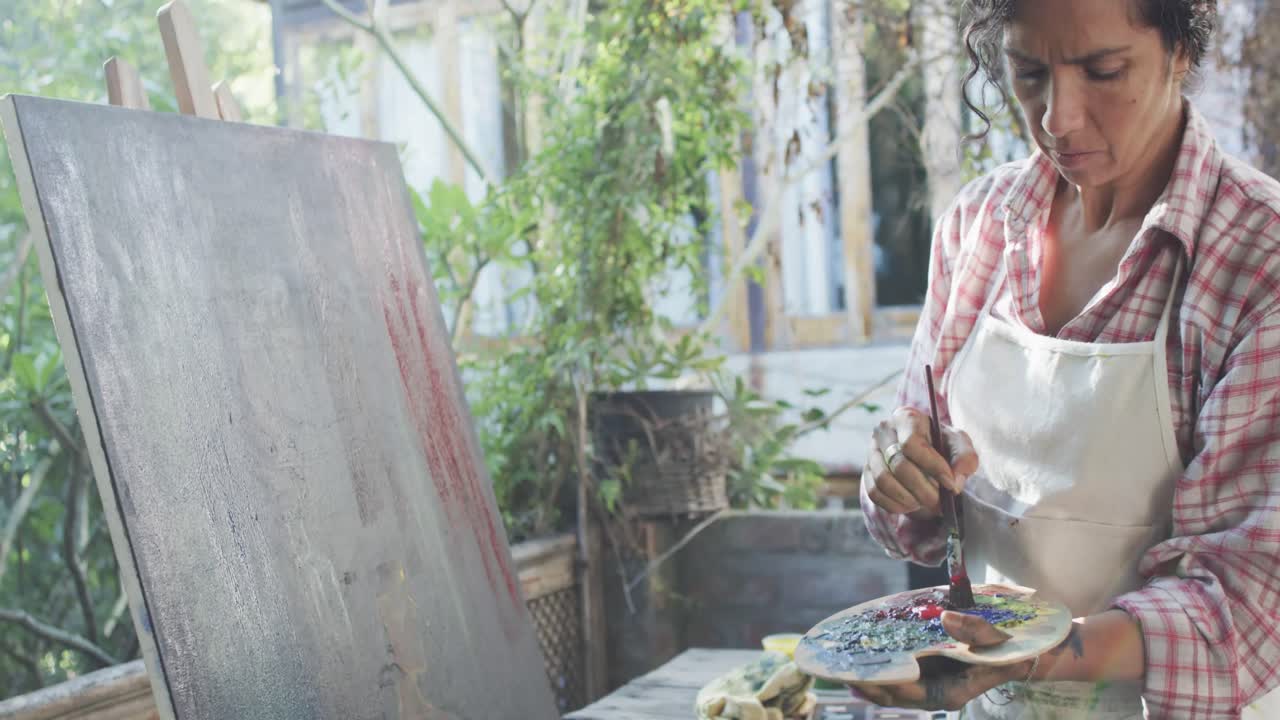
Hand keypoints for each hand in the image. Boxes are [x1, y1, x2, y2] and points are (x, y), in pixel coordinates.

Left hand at [848, 611, 1032, 711]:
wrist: (1018, 652)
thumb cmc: (1008, 648)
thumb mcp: (997, 639)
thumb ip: (974, 630)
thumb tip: (946, 618)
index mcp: (950, 692)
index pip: (908, 694)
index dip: (883, 685)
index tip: (860, 675)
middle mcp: (934, 691)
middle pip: (893, 693)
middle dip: (866, 683)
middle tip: (838, 669)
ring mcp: (929, 681)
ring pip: (892, 684)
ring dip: (868, 675)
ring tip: (840, 663)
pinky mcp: (926, 669)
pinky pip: (898, 671)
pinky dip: (881, 664)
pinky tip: (862, 654)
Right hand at [862, 406, 978, 516]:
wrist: (926, 457)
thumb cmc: (943, 447)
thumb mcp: (960, 447)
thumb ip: (965, 459)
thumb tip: (954, 482)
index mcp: (907, 418)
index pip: (911, 443)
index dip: (932, 466)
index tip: (950, 484)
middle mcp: (884, 431)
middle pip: (898, 465)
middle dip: (922, 489)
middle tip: (939, 502)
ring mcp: (871, 451)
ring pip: (883, 480)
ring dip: (907, 498)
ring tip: (924, 502)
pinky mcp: (866, 471)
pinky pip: (873, 492)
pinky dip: (894, 505)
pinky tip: (910, 505)